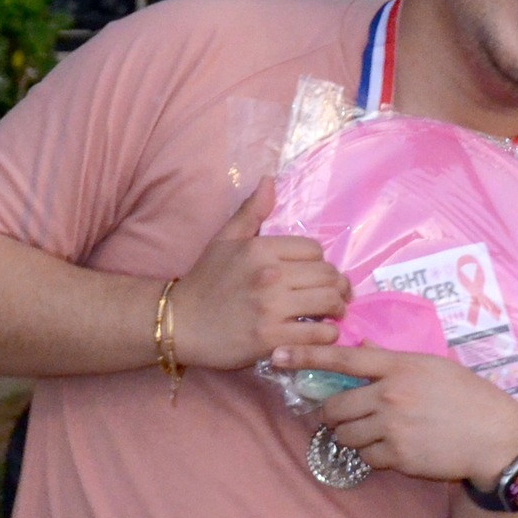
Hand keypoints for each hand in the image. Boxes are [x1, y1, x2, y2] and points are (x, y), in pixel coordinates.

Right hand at [170, 179, 352, 369]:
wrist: (180, 323)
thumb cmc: (206, 281)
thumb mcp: (224, 239)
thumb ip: (250, 212)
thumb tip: (269, 180)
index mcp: (260, 249)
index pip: (314, 250)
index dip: (319, 262)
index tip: (315, 274)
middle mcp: (269, 275)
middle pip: (328, 275)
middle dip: (338, 286)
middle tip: (337, 296)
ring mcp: (271, 308)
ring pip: (329, 302)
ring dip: (338, 309)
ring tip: (332, 313)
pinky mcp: (272, 338)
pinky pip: (318, 334)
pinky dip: (327, 335)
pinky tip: (320, 333)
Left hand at [270, 343, 517, 485]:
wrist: (493, 435)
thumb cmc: (467, 396)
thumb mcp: (433, 367)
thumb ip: (395, 362)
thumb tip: (364, 354)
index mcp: (400, 367)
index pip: (342, 359)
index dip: (306, 356)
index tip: (278, 356)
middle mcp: (391, 395)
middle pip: (335, 406)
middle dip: (332, 414)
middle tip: (343, 417)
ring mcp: (393, 427)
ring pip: (345, 435)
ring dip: (352, 436)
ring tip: (374, 434)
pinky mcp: (398, 456)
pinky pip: (366, 457)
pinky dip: (373, 456)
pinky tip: (395, 449)